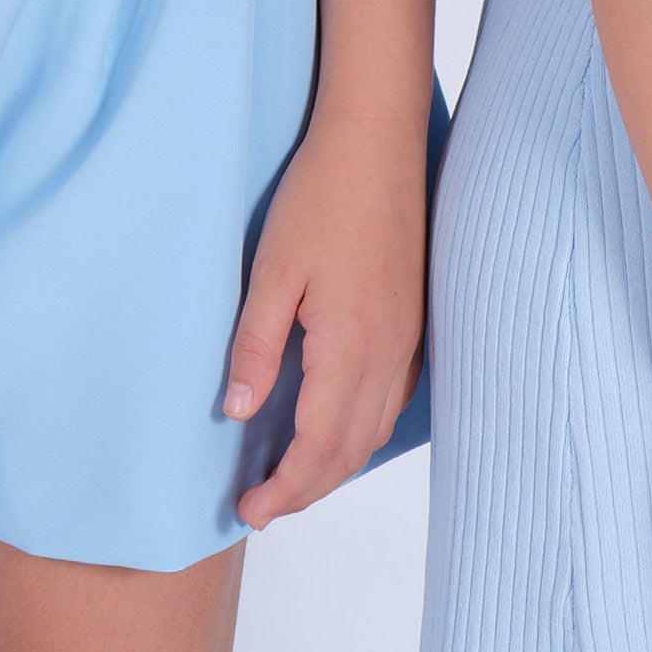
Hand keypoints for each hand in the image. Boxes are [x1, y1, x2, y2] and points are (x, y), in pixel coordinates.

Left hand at [223, 103, 426, 530]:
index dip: (284, 489)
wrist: (378, 141)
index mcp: (350, 346)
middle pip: (350, 451)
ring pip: (374, 430)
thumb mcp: (271, 270)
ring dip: (334, 464)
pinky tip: (334, 425)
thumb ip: (255, 345)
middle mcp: (388, 353)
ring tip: (291, 475)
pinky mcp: (414, 321)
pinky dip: (361, 431)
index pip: (317, 446)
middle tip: (261, 506)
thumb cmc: (322, 195)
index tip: (249, 509)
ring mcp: (408, 339)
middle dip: (306, 489)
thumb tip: (237, 410)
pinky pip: (391, 401)